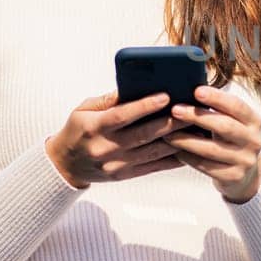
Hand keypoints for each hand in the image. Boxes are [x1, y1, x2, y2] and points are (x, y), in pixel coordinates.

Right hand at [45, 92, 190, 188]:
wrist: (65, 165)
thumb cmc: (77, 130)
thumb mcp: (84, 109)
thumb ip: (108, 100)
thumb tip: (134, 86)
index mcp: (94, 127)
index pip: (122, 116)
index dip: (144, 106)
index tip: (165, 96)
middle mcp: (106, 148)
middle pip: (144, 134)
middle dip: (170, 121)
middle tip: (191, 110)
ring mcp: (117, 164)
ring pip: (153, 152)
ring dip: (177, 140)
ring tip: (196, 127)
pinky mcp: (125, 175)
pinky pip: (154, 167)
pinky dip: (173, 159)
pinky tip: (188, 149)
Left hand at [163, 85, 260, 202]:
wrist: (245, 174)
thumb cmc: (231, 139)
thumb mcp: (232, 122)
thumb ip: (219, 109)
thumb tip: (191, 90)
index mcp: (254, 121)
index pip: (237, 106)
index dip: (217, 98)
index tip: (196, 91)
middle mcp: (254, 140)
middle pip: (224, 126)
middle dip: (197, 117)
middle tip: (175, 110)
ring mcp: (245, 160)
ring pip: (212, 149)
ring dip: (187, 140)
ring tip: (168, 134)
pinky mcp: (234, 176)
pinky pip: (206, 166)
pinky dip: (189, 158)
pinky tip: (177, 151)